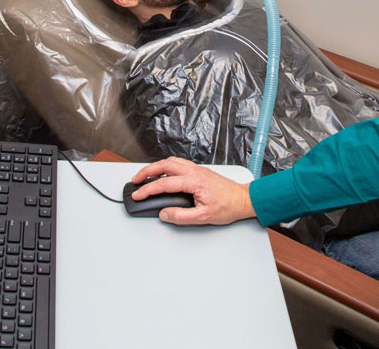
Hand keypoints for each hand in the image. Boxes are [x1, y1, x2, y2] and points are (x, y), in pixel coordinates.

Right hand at [130, 157, 255, 225]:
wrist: (242, 199)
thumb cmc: (228, 207)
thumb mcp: (203, 217)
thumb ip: (181, 216)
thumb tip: (164, 214)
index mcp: (193, 181)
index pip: (164, 183)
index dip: (147, 189)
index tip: (137, 194)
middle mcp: (194, 171)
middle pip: (164, 165)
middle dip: (146, 172)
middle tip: (135, 180)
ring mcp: (197, 169)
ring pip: (171, 162)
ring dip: (156, 167)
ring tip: (146, 176)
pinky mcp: (199, 171)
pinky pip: (178, 163)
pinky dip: (166, 166)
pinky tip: (164, 173)